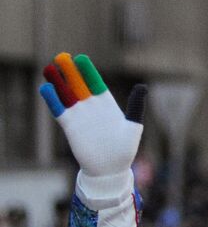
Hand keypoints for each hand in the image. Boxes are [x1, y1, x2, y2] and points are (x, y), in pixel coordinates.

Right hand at [39, 52, 145, 178]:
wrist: (110, 170)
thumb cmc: (124, 150)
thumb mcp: (133, 127)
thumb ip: (135, 106)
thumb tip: (142, 87)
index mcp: (107, 105)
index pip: (95, 84)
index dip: (87, 72)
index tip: (80, 59)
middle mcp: (91, 108)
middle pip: (78, 86)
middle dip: (70, 72)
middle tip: (61, 57)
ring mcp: (80, 116)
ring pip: (66, 95)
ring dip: (58, 82)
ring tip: (49, 68)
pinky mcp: (70, 127)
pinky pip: (59, 111)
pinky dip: (53, 100)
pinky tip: (46, 89)